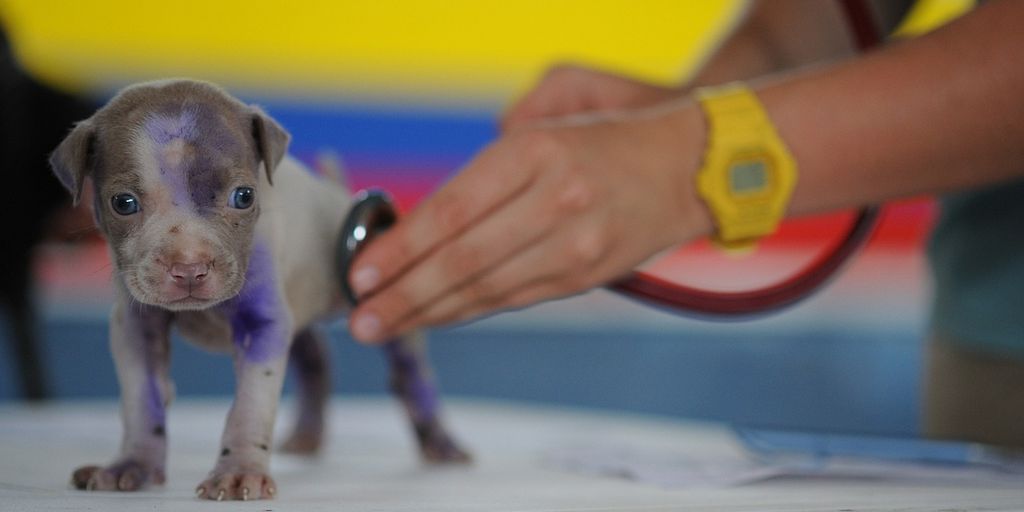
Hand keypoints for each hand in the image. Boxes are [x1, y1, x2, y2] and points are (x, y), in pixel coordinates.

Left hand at [347, 76, 711, 343]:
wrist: (684, 169)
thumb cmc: (598, 144)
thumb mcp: (541, 129)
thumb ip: (482, 174)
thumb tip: (416, 227)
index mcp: (534, 152)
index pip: (452, 211)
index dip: (402, 249)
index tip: (362, 273)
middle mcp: (554, 200)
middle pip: (462, 259)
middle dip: (404, 294)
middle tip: (361, 320)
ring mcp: (574, 245)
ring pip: (486, 288)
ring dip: (429, 312)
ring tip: (384, 326)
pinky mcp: (583, 276)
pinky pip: (513, 299)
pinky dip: (469, 311)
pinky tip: (435, 317)